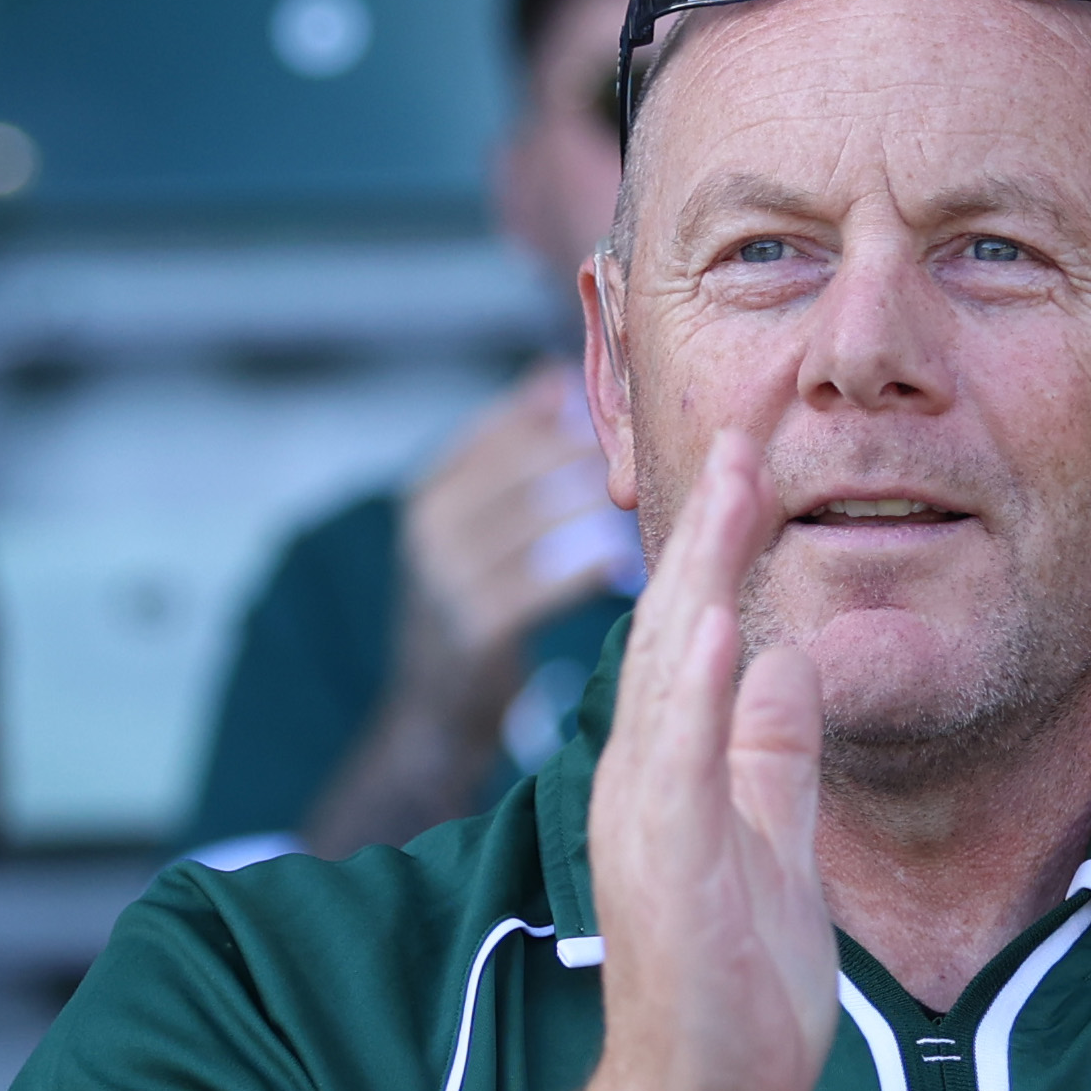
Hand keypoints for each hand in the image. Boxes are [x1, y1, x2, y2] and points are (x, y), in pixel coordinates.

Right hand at [392, 369, 628, 727]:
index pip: (508, 427)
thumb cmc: (476, 609)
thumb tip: (555, 375)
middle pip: (531, 465)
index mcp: (430, 491)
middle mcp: (429, 526)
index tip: (630, 423)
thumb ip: (510, 457)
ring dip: (606, 510)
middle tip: (662, 460)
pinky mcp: (473, 627)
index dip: (574, 420)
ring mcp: (445, 577)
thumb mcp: (475, 528)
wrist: (433, 715)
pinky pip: (548, 580)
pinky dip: (594, 566)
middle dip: (600, 461)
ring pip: (546, 518)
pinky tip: (627, 564)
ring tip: (653, 505)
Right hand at [581, 430, 832, 1090]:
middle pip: (670, 624)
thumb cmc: (736, 991)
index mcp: (675, 767)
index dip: (725, 538)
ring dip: (694, 573)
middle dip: (706, 521)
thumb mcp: (774, 840)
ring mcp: (647, 819)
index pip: (695, 628)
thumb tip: (788, 661)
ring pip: (663, 673)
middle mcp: (646, 777)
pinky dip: (687, 688)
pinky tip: (707, 622)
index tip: (761, 450)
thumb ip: (773, 755)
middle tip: (744, 420)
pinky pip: (673, 762)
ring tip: (729, 482)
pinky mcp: (663, 868)